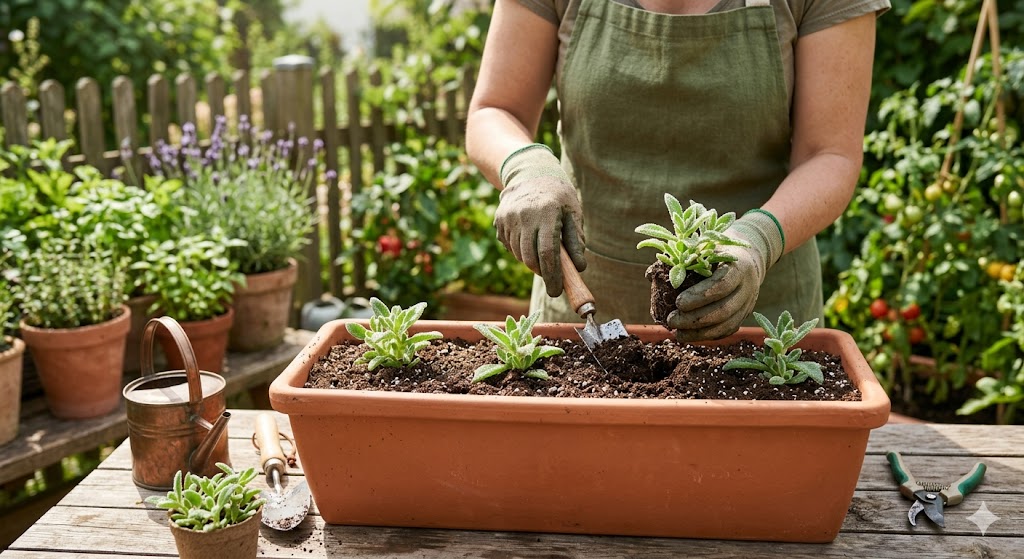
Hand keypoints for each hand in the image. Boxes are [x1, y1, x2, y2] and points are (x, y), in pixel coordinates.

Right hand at [495, 145, 585, 296]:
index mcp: (546, 212)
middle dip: (542, 272)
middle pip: (530, 257)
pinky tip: (529, 238)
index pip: (548, 252)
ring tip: (542, 252)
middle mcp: (524, 214)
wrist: (530, 171)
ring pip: (519, 254)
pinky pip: (510, 246)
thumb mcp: (573, 212)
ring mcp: (508, 217)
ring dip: (532, 261)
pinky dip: (520, 251)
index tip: (557, 292)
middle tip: (552, 277)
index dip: (553, 276)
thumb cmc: (558, 195)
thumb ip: (576, 240)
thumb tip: (579, 268)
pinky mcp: (499, 220)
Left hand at [666, 210, 783, 341]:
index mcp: (739, 267)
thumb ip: (685, 260)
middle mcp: (748, 287)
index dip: (700, 296)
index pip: (721, 285)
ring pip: (727, 325)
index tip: (678, 303)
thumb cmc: (719, 251)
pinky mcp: (745, 315)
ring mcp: (748, 304)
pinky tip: (689, 336)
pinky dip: (708, 336)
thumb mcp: (706, 247)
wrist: (749, 259)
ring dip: (700, 333)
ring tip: (677, 333)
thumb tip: (651, 275)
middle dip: (695, 319)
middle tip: (671, 320)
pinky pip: (727, 330)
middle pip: (724, 310)